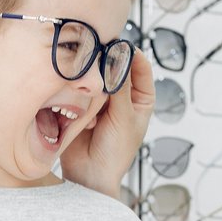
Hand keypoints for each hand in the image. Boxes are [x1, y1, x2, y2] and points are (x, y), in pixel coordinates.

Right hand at [62, 47, 153, 198]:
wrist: (89, 175)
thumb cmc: (115, 152)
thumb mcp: (124, 117)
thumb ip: (121, 87)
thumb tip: (120, 56)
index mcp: (141, 98)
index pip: (140, 65)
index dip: (131, 53)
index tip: (118, 44)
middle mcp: (122, 96)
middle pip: (116, 67)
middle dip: (106, 65)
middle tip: (97, 61)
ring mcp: (100, 99)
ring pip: (96, 76)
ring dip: (92, 82)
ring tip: (90, 94)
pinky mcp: (81, 104)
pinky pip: (80, 88)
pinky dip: (80, 93)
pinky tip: (80, 109)